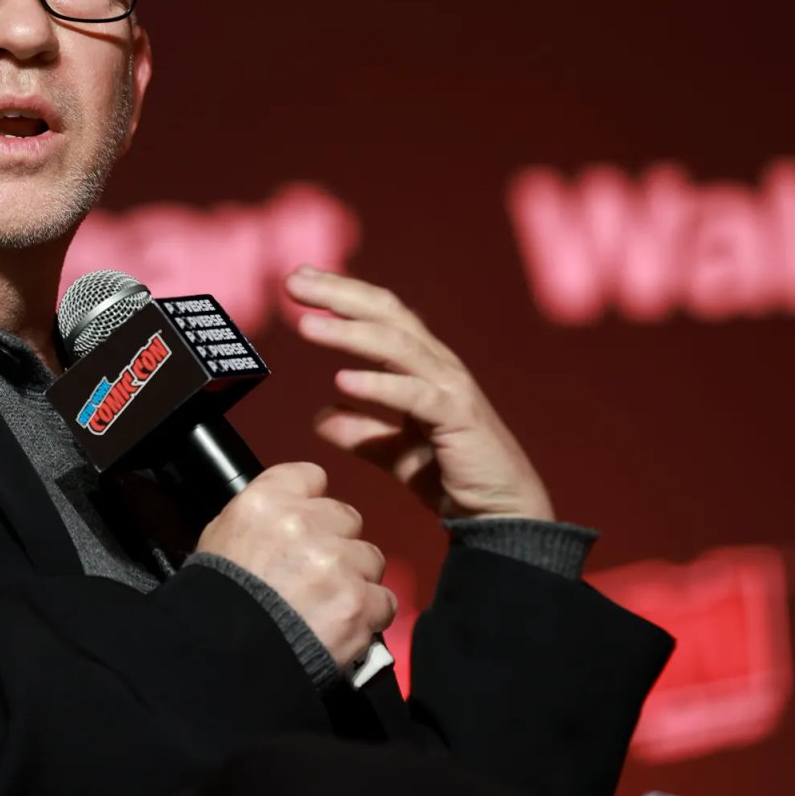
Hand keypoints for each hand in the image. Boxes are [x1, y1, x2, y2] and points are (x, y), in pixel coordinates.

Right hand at [195, 461, 395, 666]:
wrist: (226, 657)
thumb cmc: (218, 600)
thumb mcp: (221, 538)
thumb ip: (261, 517)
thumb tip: (286, 514)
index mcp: (266, 501)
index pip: (311, 476)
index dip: (311, 504)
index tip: (306, 524)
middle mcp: (304, 523)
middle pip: (346, 518)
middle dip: (336, 543)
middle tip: (315, 573)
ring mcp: (336, 563)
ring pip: (370, 559)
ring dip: (355, 579)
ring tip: (327, 605)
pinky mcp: (359, 602)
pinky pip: (384, 600)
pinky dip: (368, 615)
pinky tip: (343, 625)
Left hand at [286, 266, 554, 521]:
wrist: (501, 514)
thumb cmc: (453, 476)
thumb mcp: (395, 451)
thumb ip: (361, 431)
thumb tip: (320, 417)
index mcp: (423, 366)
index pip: (379, 316)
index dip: (340, 295)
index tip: (298, 281)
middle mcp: (438, 366)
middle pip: (387, 315)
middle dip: (339, 295)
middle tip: (294, 282)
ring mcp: (452, 388)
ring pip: (398, 346)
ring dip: (350, 332)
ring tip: (308, 326)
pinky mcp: (459, 418)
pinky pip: (415, 395)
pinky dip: (379, 385)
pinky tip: (343, 380)